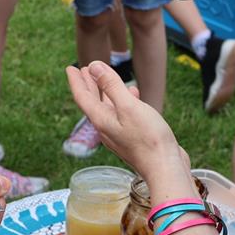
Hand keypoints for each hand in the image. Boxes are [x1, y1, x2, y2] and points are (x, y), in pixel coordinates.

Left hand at [66, 62, 189, 182]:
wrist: (165, 168)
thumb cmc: (148, 139)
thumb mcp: (128, 106)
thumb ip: (111, 86)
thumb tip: (93, 67)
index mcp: (101, 120)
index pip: (82, 97)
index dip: (76, 81)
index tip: (70, 68)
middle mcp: (107, 128)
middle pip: (93, 102)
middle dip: (88, 84)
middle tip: (84, 70)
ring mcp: (120, 134)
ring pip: (108, 108)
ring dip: (105, 92)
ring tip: (105, 78)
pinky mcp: (133, 137)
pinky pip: (122, 114)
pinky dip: (123, 101)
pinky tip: (132, 94)